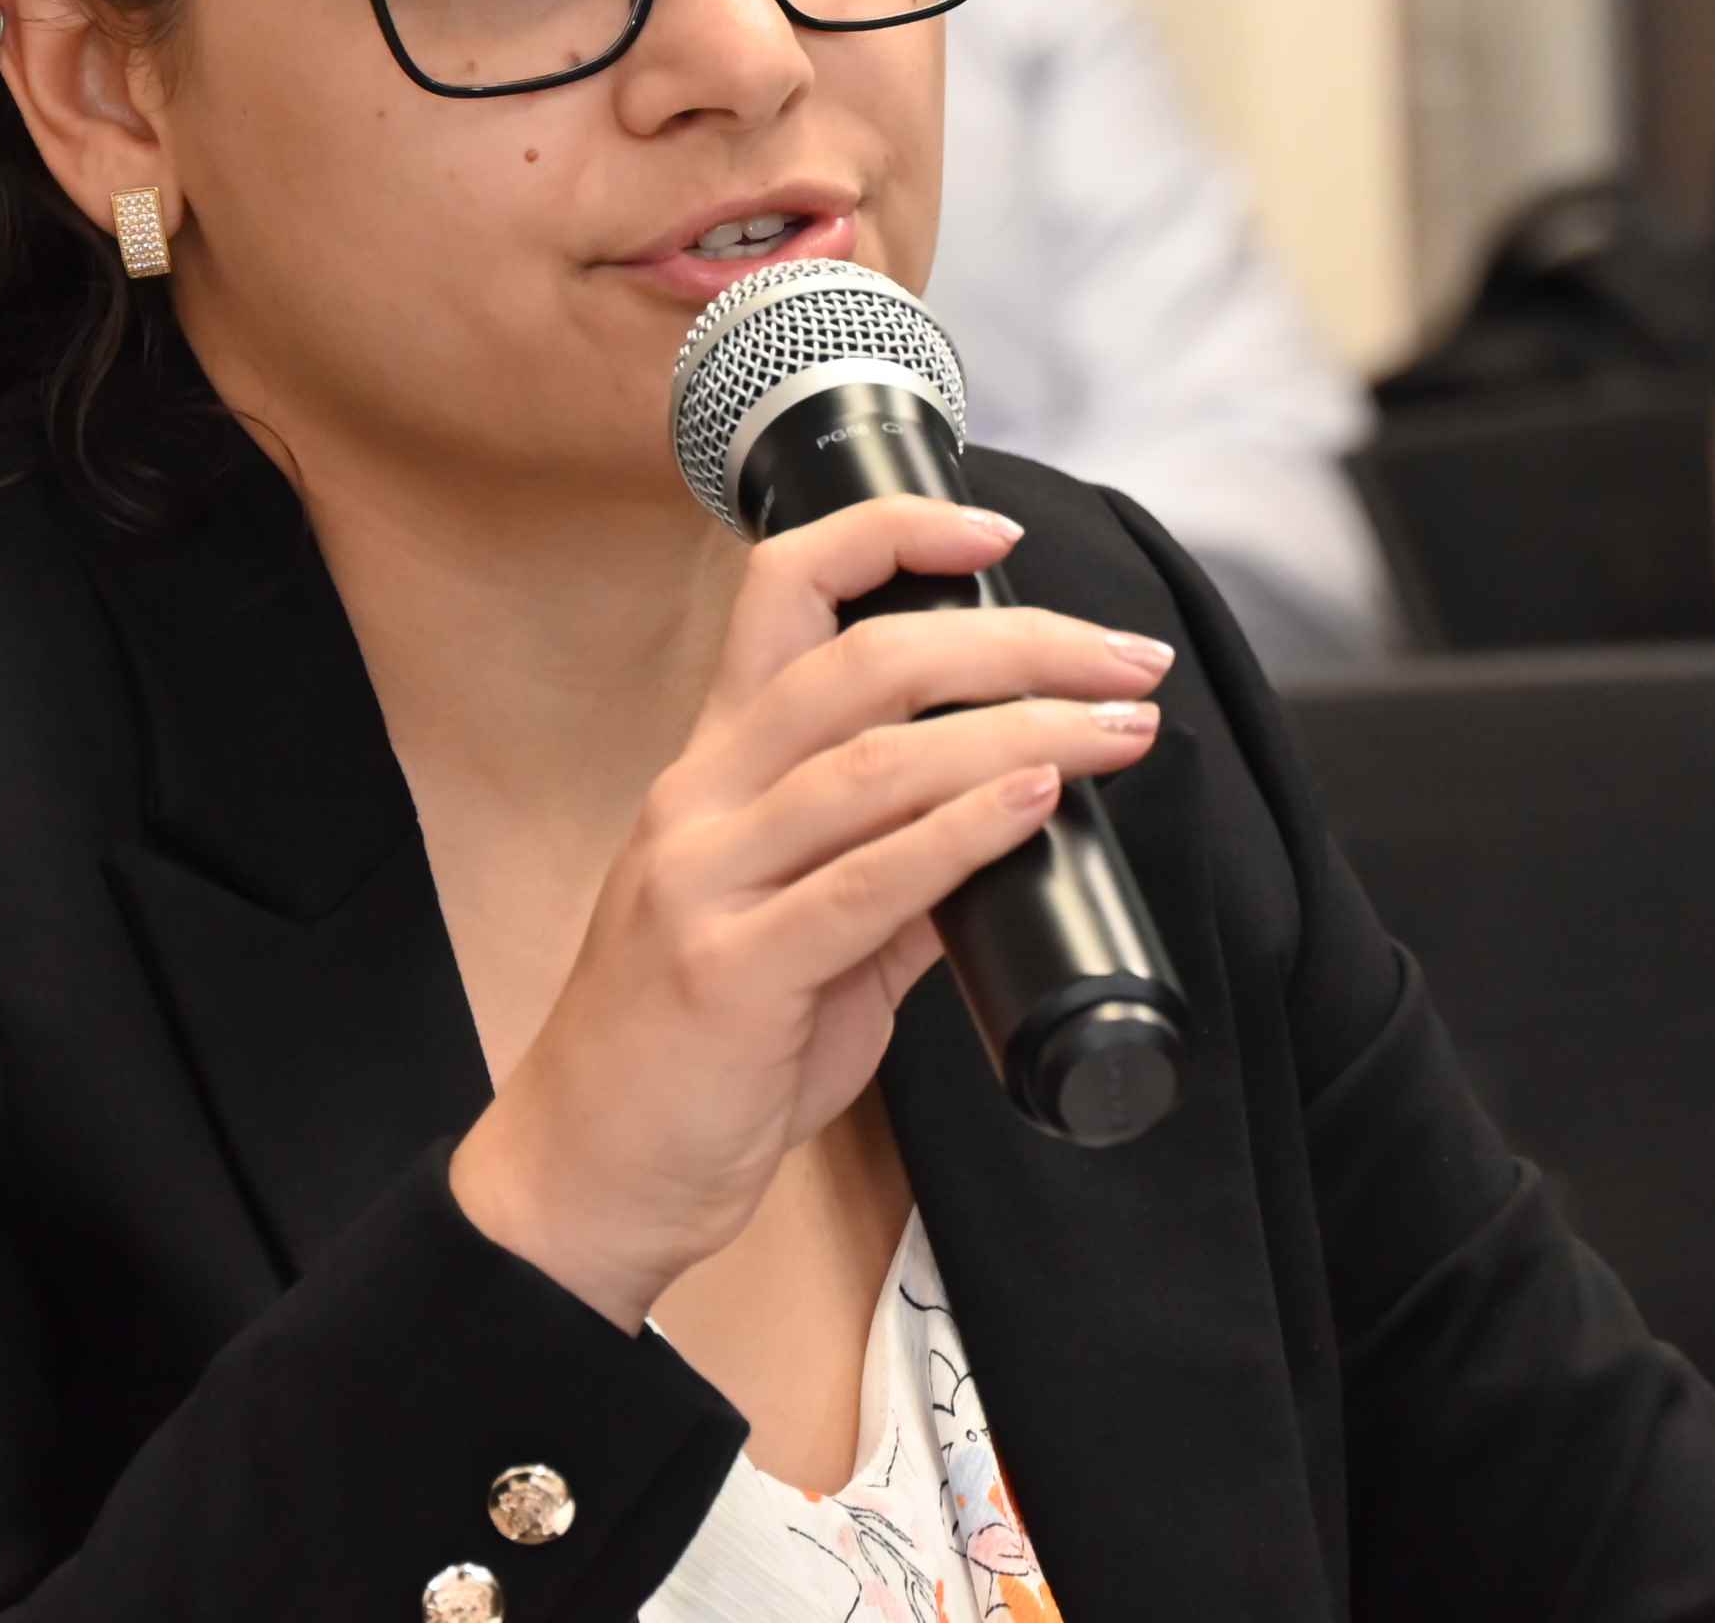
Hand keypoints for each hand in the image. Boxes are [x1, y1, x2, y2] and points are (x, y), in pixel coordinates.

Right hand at [446, 497, 1171, 1328]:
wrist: (587, 1182)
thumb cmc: (692, 1056)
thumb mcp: (800, 939)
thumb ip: (894, 873)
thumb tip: (1011, 824)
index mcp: (714, 770)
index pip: (783, 590)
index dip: (889, 535)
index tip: (996, 532)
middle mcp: (702, 801)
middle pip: (863, 661)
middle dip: (1015, 642)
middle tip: (1127, 661)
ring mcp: (707, 880)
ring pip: (877, 760)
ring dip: (1022, 732)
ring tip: (1119, 730)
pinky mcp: (730, 973)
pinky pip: (863, 882)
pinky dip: (960, 832)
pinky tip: (1033, 804)